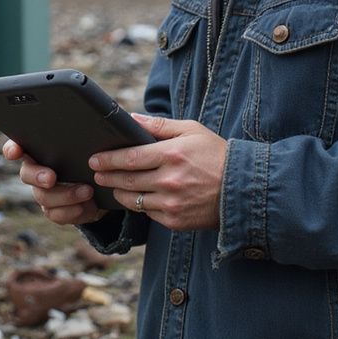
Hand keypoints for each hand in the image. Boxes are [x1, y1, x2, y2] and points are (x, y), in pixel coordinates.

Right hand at [1, 139, 106, 225]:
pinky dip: (71, 211)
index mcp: (40, 152)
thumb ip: (83, 139)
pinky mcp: (53, 211)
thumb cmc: (93, 162)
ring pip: (44, 197)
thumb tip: (89, 128)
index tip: (14, 152)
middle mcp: (36, 172)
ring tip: (87, 191)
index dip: (12, 149)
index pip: (17, 147)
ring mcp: (43, 193)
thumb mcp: (91, 148)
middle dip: (37, 176)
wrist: (104, 189)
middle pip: (26, 174)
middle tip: (51, 178)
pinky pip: (55, 214)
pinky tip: (85, 206)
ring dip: (66, 195)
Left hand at [91, 113, 226, 230]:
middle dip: (106, 176)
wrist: (242, 189)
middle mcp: (169, 180)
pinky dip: (139, 205)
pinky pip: (147, 213)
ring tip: (113, 185)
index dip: (108, 159)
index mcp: (172, 154)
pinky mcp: (175, 220)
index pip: (129, 158)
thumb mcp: (191, 131)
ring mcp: (171, 203)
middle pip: (126, 179)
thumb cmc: (216, 155)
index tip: (94, 159)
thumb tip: (131, 118)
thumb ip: (159, 125)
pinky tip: (135, 198)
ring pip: (132, 199)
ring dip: (119, 192)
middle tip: (96, 173)